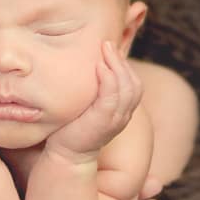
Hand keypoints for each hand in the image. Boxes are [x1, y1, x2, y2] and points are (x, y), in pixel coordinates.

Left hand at [46, 41, 143, 161]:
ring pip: (127, 88)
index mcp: (122, 111)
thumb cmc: (73, 128)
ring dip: (117, 65)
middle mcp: (123, 115)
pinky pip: (112, 97)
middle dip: (122, 61)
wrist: (66, 155)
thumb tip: (88, 66)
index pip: (133, 83)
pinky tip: (100, 67)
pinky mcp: (103, 121)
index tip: (110, 48)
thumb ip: (94, 90)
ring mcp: (115, 119)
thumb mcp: (88, 105)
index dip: (124, 64)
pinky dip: (108, 79)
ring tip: (105, 48)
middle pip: (134, 83)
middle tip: (107, 43)